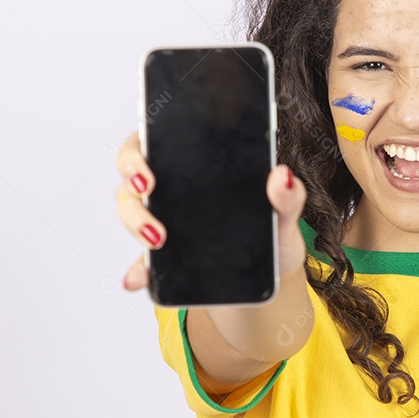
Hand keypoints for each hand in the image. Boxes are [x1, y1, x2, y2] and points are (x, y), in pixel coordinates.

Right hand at [113, 132, 307, 290]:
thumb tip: (282, 175)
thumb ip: (288, 196)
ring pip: (131, 209)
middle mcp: (173, 187)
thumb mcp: (284, 215)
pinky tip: (137, 278)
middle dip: (132, 177)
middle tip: (147, 189)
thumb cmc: (272, 233)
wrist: (270, 274)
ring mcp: (163, 220)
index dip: (141, 146)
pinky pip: (142, 262)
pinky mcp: (164, 258)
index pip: (156, 139)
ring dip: (134, 221)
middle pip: (134, 171)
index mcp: (197, 165)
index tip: (148, 162)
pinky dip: (137, 270)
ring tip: (156, 238)